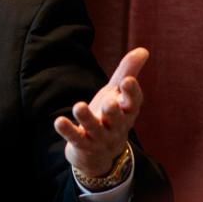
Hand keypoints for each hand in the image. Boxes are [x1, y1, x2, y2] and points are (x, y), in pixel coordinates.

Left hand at [54, 47, 146, 176]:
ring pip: (95, 129)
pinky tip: (58, 121)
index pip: (133, 103)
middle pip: (117, 119)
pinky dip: (68, 131)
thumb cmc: (110, 114)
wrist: (100, 151)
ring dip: (87, 119)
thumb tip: (143, 50)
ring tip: (79, 106)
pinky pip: (76, 138)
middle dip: (113, 111)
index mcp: (127, 112)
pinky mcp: (83, 144)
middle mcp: (116, 126)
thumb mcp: (117, 93)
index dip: (131, 92)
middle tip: (109, 102)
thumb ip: (128, 72)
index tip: (127, 80)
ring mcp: (100, 137)